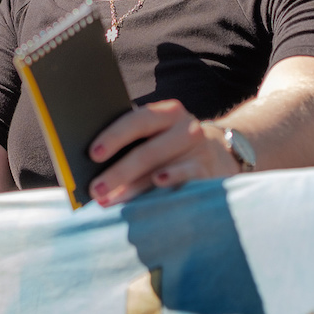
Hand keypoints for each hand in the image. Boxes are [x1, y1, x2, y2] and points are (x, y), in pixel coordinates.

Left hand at [86, 100, 240, 206]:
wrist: (221, 154)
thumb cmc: (172, 145)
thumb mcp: (158, 134)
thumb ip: (133, 141)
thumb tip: (93, 165)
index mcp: (165, 113)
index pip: (136, 121)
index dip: (114, 137)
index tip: (93, 154)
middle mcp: (184, 127)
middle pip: (146, 151)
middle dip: (117, 173)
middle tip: (95, 190)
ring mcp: (198, 149)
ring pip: (160, 168)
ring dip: (132, 188)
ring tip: (109, 200)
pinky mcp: (208, 170)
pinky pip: (186, 176)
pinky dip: (171, 179)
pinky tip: (157, 183)